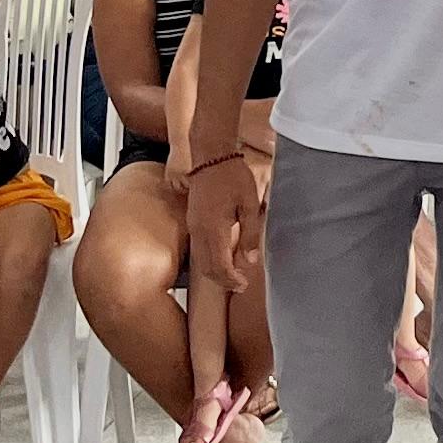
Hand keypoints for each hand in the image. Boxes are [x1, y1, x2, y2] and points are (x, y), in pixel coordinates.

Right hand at [185, 153, 262, 293]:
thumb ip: (250, 234)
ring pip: (200, 260)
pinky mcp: (192, 221)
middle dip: (222, 281)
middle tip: (239, 285)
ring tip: (233, 275)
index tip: (244, 285)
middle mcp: (199, 232)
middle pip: (207, 268)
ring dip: (215, 272)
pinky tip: (222, 257)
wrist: (211, 157)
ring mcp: (193, 227)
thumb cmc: (233, 177)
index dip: (231, 280)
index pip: (219, 266)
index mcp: (214, 230)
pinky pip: (198, 249)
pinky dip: (209, 260)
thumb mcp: (250, 205)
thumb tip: (249, 260)